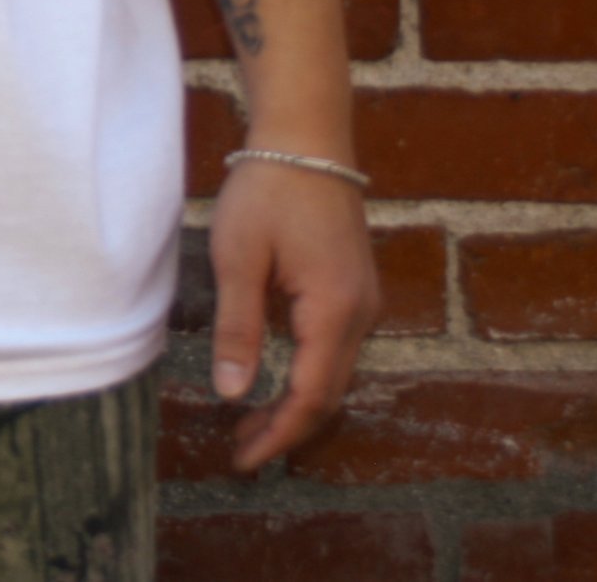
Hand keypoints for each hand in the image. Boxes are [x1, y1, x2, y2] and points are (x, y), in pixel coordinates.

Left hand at [207, 154, 380, 472]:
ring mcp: (363, 300)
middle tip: (239, 450)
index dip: (277, 435)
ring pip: (334, 373)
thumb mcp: (239, 258)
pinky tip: (275, 377)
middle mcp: (362, 313)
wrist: (307, 136)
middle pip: (328, 394)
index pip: (310, 396)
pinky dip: (307, 373)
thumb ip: (237, 328)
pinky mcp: (355, 288)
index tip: (243, 460)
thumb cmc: (269, 188)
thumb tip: (233, 393)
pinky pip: (336, 348)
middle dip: (286, 428)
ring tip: (250, 422)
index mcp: (335, 311)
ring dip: (296, 402)